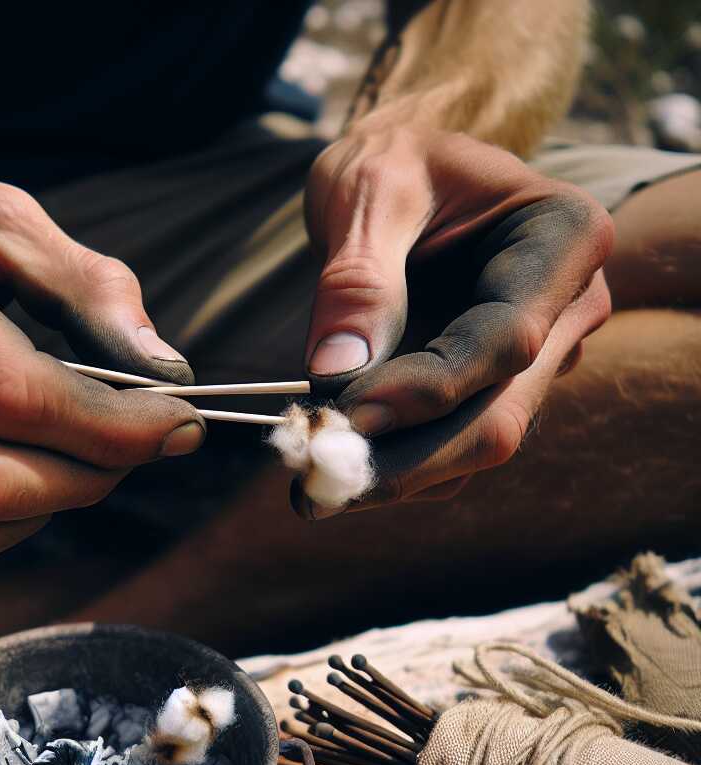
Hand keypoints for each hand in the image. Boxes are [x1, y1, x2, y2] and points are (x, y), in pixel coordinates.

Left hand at [300, 125, 612, 515]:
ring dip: (394, 475)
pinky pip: (446, 446)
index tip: (342, 415)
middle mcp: (566, 311)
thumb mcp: (369, 192)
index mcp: (565, 241)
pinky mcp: (488, 389)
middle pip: (499, 417)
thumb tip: (337, 370)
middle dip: (408, 462)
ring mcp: (532, 360)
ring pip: (472, 445)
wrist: (396, 174)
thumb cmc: (391, 162)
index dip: (426, 390)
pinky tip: (331, 467)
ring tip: (311, 485)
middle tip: (319, 489)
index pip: (506, 340)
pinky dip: (391, 464)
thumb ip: (358, 278)